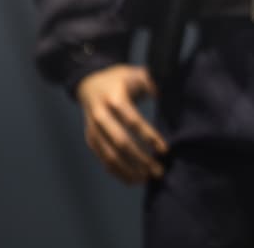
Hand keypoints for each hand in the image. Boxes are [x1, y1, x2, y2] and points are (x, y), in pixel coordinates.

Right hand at [76, 64, 167, 184]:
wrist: (89, 82)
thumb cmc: (119, 79)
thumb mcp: (134, 73)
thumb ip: (150, 80)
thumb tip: (162, 91)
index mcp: (114, 98)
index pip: (132, 121)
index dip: (148, 136)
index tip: (164, 150)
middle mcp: (100, 115)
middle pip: (121, 142)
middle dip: (140, 159)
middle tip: (159, 170)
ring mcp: (93, 129)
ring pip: (109, 155)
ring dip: (128, 170)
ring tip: (147, 178)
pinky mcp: (90, 139)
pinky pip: (103, 159)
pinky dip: (117, 172)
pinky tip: (132, 179)